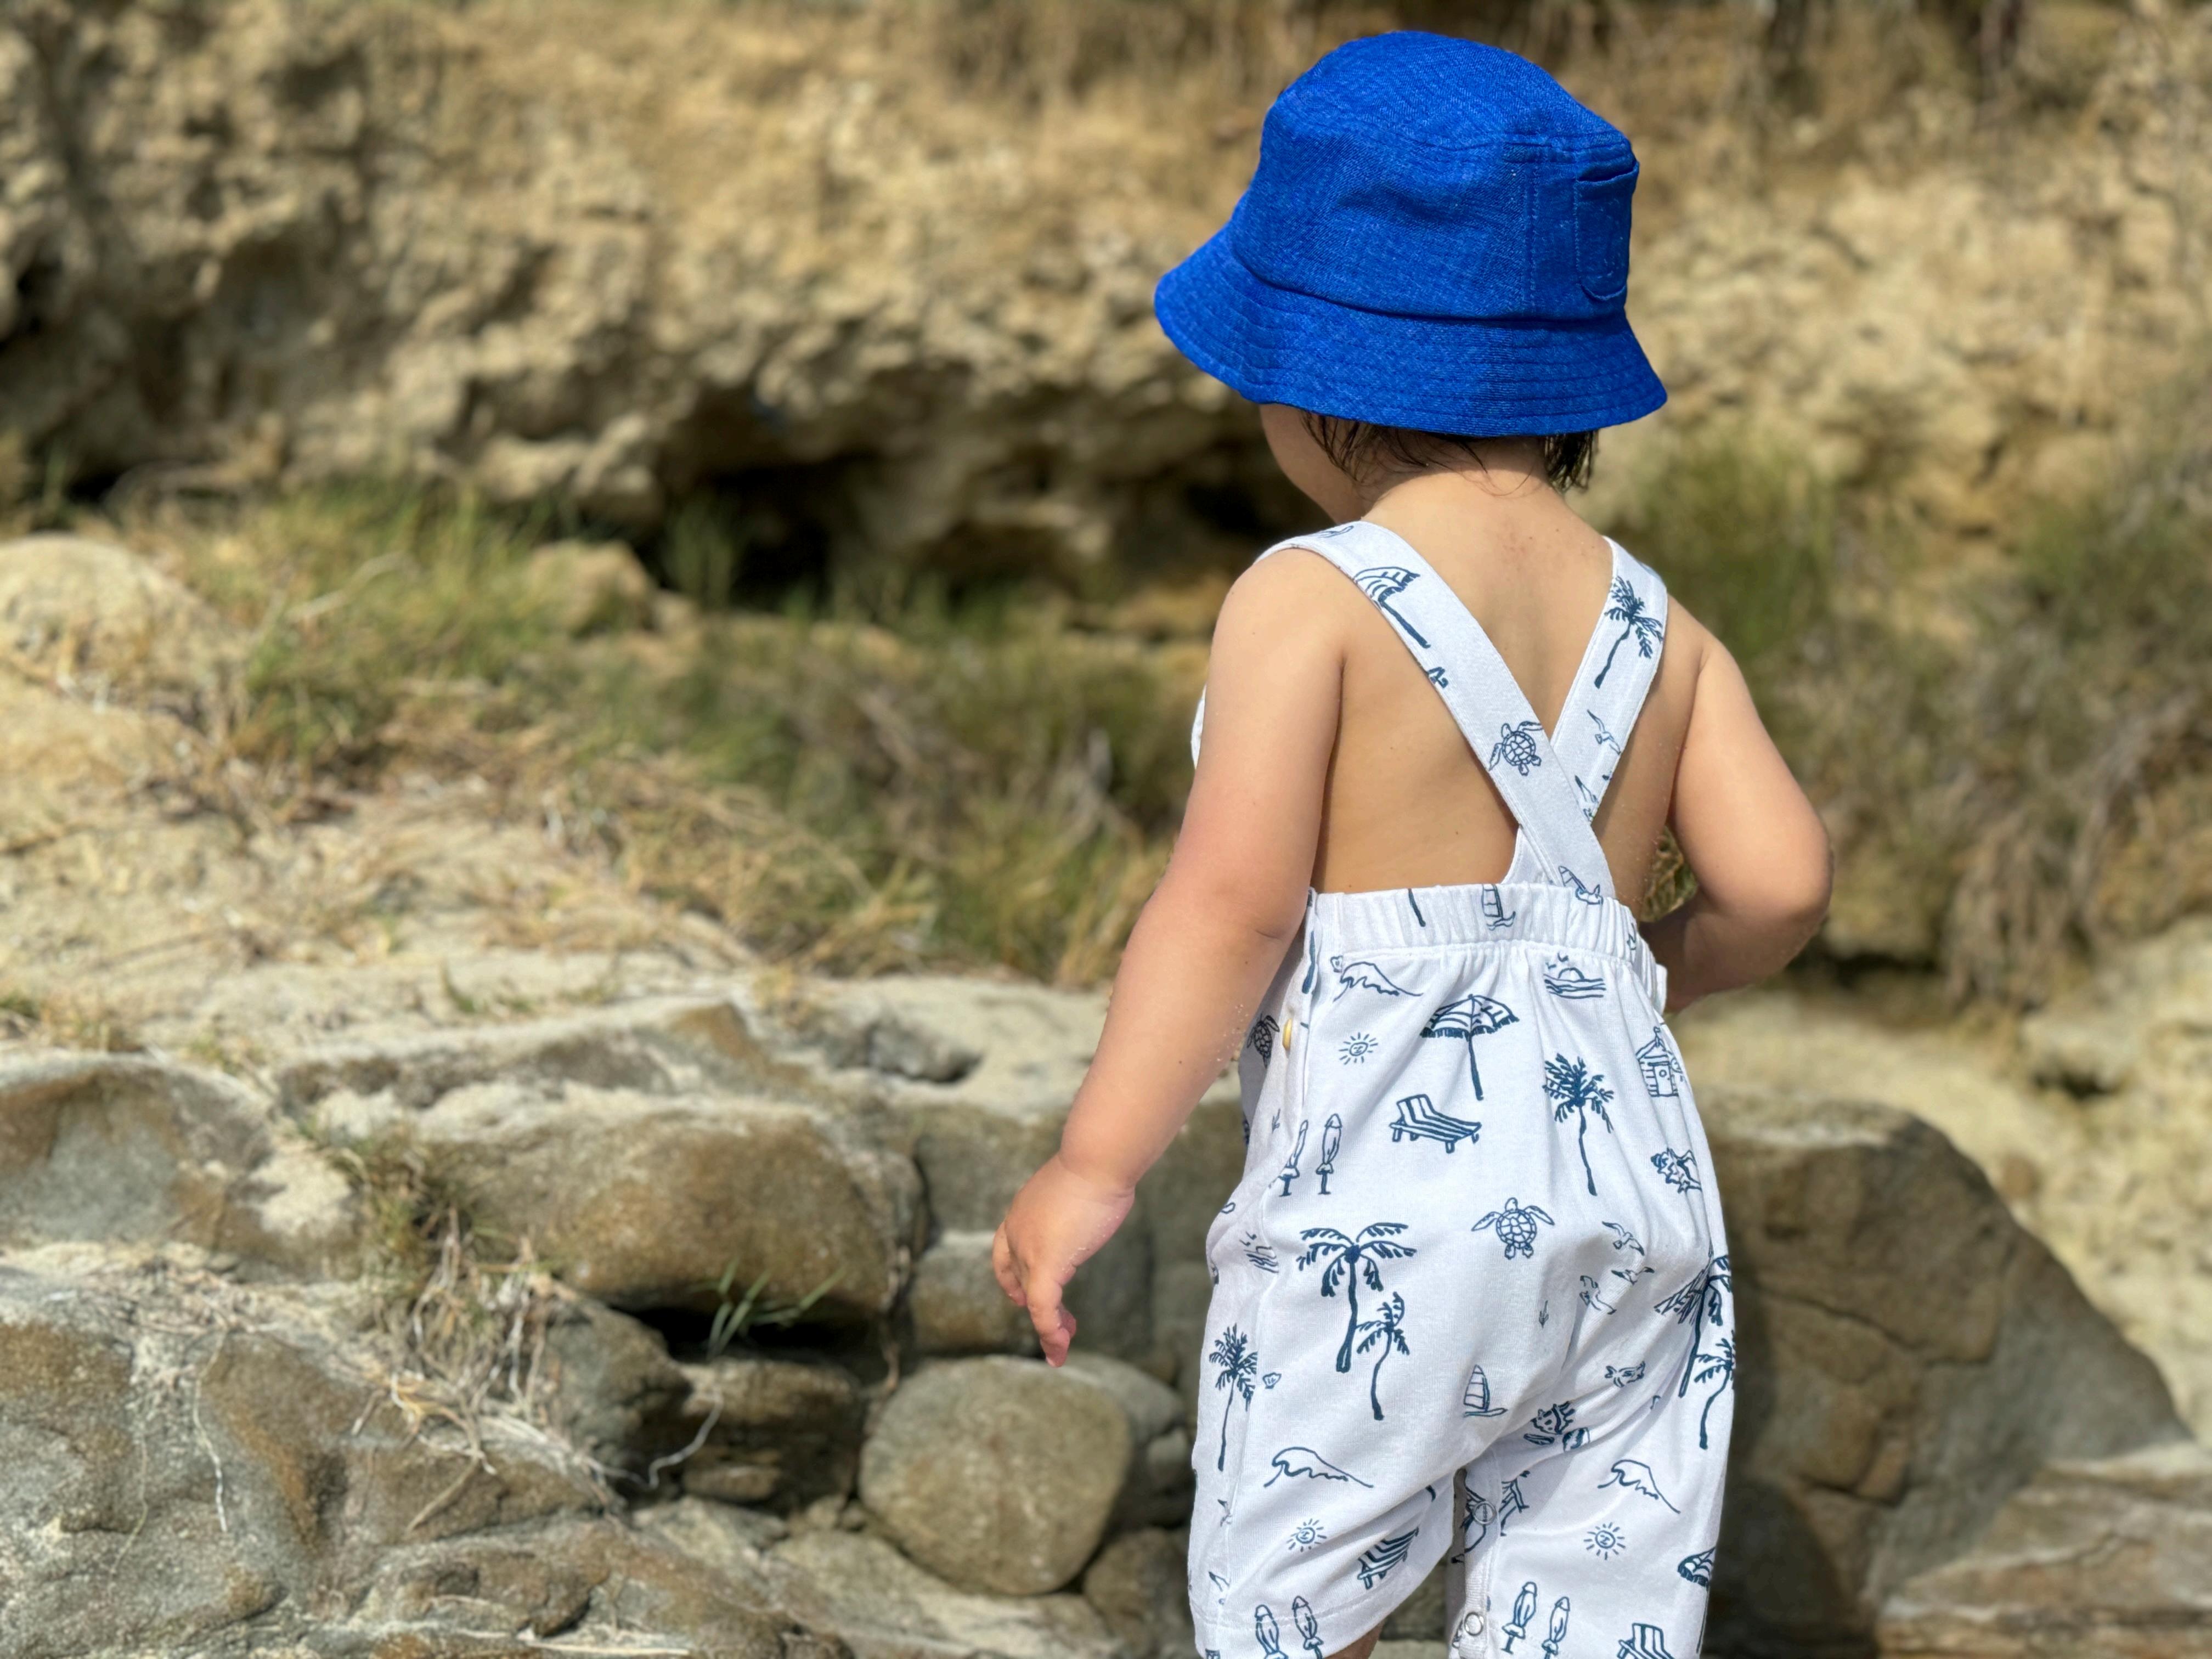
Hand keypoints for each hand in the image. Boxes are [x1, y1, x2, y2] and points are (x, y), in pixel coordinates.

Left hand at [991, 1154, 1135, 1365]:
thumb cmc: (1097, 1165)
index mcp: (1021, 1212)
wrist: (1095, 1160)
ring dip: (1048, 1325)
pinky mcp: (1046, 1264)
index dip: (1011, 1277)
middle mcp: (1017, 1231)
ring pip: (1032, 1298)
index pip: (1004, 1251)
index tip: (1022, 1296)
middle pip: (1019, 1278)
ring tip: (1061, 1344)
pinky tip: (1059, 1346)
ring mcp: (1028, 1249)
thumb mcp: (1078, 1187)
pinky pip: (1043, 1307)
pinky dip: (1049, 1331)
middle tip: (1058, 1325)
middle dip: (1035, 1304)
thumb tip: (1094, 1203)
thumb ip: (1075, 1203)